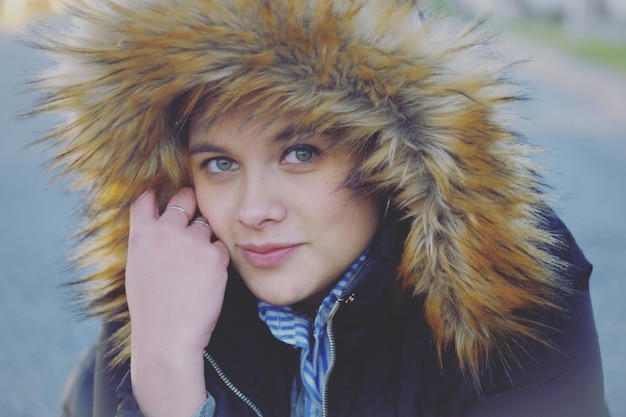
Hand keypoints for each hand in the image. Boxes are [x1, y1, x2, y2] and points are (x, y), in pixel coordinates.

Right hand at [125, 188, 228, 416]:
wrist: (167, 338)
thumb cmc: (151, 308)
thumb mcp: (137, 267)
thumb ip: (148, 240)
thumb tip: (158, 224)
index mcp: (142, 234)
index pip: (147, 196)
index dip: (157, 190)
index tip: (164, 190)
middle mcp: (166, 231)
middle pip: (186, 197)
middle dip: (191, 205)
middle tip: (193, 223)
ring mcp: (192, 240)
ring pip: (206, 225)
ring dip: (205, 240)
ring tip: (195, 270)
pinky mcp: (215, 255)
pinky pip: (221, 246)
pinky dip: (217, 259)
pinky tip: (206, 280)